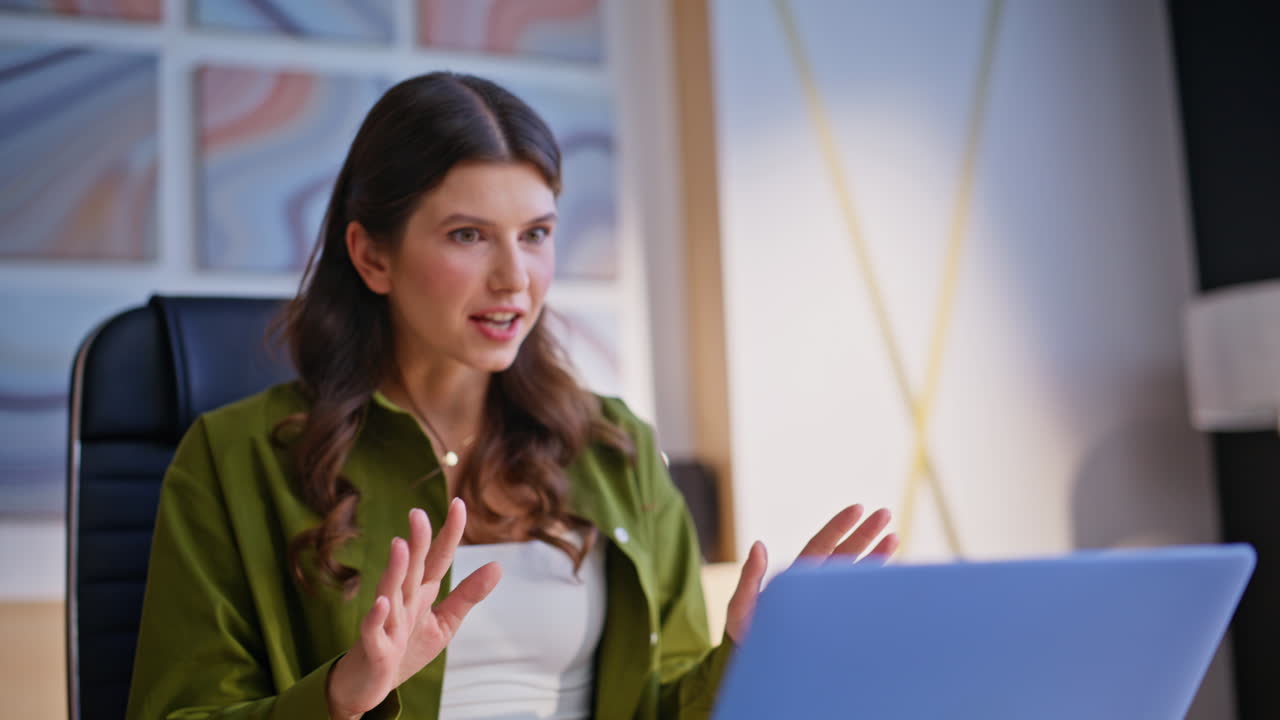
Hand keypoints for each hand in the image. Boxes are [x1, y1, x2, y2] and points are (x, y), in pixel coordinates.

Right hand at [326, 499, 500, 718]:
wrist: (369, 685)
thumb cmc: (404, 649)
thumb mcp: (443, 622)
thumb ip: (467, 595)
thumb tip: (498, 565)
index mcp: (421, 593)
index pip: (438, 558)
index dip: (448, 534)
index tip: (458, 503)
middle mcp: (402, 601)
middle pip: (412, 568)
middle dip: (417, 542)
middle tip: (417, 513)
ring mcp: (386, 622)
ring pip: (390, 592)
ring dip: (395, 571)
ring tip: (400, 546)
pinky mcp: (375, 648)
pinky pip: (373, 630)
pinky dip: (375, 617)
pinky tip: (381, 602)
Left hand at [723, 505, 897, 644]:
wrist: (756, 665)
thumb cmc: (746, 635)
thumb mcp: (742, 605)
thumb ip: (751, 576)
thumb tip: (758, 544)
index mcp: (796, 576)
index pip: (821, 545)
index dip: (839, 527)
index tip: (857, 508)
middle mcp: (815, 585)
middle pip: (844, 553)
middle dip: (865, 533)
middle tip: (885, 513)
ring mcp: (828, 601)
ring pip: (855, 573)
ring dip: (875, 556)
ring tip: (894, 537)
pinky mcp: (838, 620)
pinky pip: (859, 599)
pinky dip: (873, 586)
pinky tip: (890, 575)